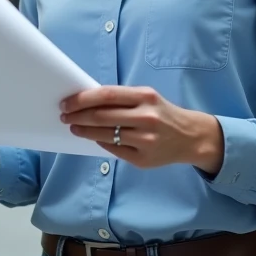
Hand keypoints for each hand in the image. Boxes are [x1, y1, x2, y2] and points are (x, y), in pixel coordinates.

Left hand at [60, 86, 224, 172]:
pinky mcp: (143, 159)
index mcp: (146, 97)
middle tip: (65, 115)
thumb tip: (86, 100)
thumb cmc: (162, 113)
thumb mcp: (147, 98)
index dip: (82, 99)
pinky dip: (99, 142)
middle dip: (78, 116)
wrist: (190, 137)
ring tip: (74, 127)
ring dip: (84, 131)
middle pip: (101, 116)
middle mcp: (146, 118)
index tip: (67, 102)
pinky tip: (93, 137)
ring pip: (104, 135)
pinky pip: (113, 150)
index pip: (106, 95)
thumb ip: (121, 99)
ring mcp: (145, 140)